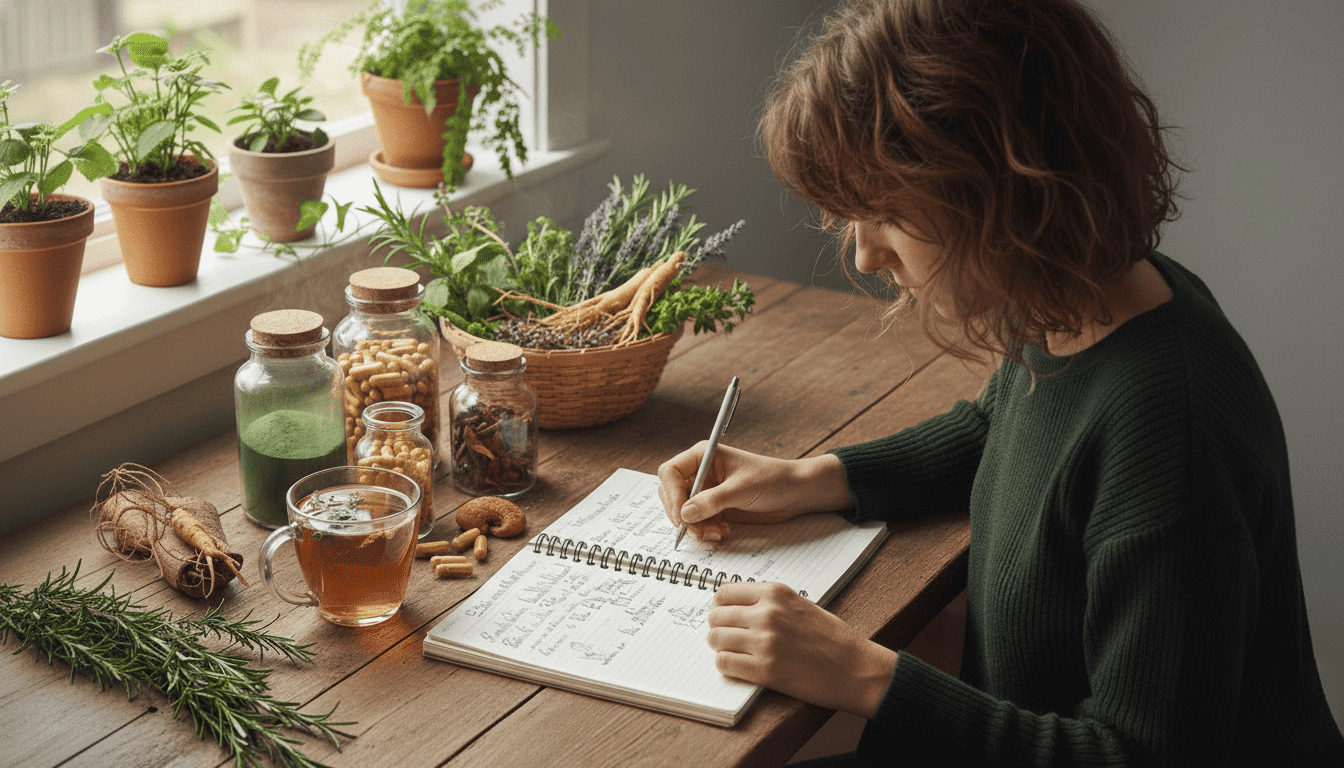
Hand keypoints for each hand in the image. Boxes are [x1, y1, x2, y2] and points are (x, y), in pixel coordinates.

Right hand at [656, 444, 852, 542]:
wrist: (795, 493)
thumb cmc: (772, 480)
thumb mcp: (741, 489)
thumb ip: (711, 501)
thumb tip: (684, 514)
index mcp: (703, 456)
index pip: (670, 472)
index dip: (672, 495)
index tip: (682, 515)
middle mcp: (701, 473)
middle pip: (671, 495)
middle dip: (682, 515)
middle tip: (696, 531)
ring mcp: (707, 492)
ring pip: (683, 513)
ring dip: (695, 527)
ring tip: (715, 533)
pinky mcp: (715, 508)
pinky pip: (698, 522)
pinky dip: (705, 530)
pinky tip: (723, 531)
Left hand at [707, 582, 896, 717]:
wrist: (855, 669)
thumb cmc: (831, 638)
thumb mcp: (800, 604)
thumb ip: (769, 602)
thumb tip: (734, 605)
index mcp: (776, 593)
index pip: (724, 592)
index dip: (721, 606)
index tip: (724, 614)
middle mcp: (767, 614)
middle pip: (716, 616)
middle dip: (718, 627)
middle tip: (727, 636)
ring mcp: (765, 642)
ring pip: (716, 639)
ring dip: (721, 647)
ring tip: (733, 651)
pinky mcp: (764, 671)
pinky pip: (725, 664)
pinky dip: (727, 665)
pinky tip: (739, 666)